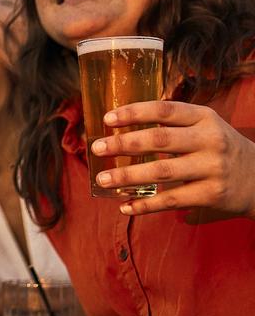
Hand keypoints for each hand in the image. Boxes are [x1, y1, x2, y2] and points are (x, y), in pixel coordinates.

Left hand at [91, 100, 254, 218]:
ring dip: (127, 176)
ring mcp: (212, 168)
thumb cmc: (220, 148)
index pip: (164, 110)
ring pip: (161, 172)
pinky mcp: (212, 195)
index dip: (134, 112)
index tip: (107, 118)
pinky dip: (145, 205)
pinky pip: (171, 201)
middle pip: (159, 140)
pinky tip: (124, 205)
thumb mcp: (205, 126)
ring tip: (102, 179)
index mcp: (204, 117)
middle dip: (123, 144)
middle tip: (96, 148)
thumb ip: (172, 123)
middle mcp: (210, 140)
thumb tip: (120, 124)